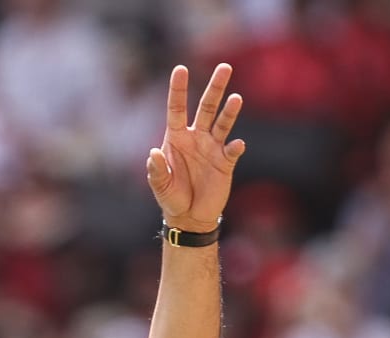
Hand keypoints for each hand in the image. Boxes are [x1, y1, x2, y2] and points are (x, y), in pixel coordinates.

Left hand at [148, 64, 246, 234]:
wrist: (190, 216)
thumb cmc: (171, 197)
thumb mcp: (160, 186)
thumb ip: (156, 170)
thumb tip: (153, 153)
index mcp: (176, 137)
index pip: (177, 108)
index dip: (178, 89)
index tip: (180, 69)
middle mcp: (196, 137)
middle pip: (207, 107)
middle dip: (215, 87)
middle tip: (224, 67)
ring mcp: (213, 147)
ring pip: (223, 123)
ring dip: (229, 111)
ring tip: (236, 99)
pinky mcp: (226, 162)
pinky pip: (232, 150)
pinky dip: (235, 147)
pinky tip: (236, 145)